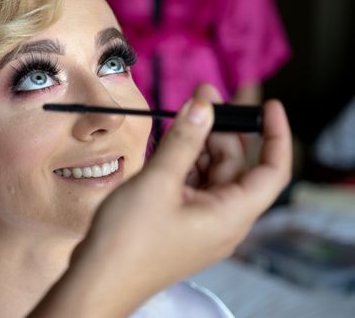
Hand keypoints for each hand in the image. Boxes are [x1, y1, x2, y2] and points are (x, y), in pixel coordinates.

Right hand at [31, 93, 291, 316]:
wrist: (99, 279)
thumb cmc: (129, 239)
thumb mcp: (158, 181)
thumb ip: (184, 140)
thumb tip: (203, 105)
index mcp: (231, 214)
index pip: (272, 171)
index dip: (275, 136)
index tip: (268, 105)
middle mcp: (223, 220)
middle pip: (235, 166)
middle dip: (220, 130)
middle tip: (200, 97)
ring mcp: (202, 222)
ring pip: (211, 173)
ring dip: (198, 144)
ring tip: (179, 117)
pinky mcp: (182, 223)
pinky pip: (193, 185)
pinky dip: (184, 162)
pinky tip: (169, 144)